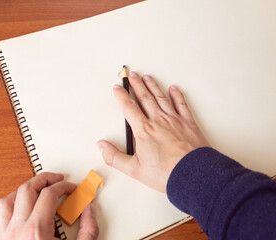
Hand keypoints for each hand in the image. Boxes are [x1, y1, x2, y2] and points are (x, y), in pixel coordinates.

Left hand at [0, 172, 98, 239]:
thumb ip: (89, 231)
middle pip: (27, 189)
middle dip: (45, 178)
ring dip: (25, 188)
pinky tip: (22, 205)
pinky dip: (11, 202)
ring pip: (9, 198)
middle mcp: (16, 229)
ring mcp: (4, 235)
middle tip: (57, 179)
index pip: (49, 194)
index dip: (63, 186)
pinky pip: (0, 212)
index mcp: (36, 232)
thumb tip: (89, 210)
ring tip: (38, 188)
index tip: (71, 188)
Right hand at [97, 72, 209, 191]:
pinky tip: (173, 89)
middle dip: (137, 85)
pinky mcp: (188, 123)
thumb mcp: (134, 170)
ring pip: (161, 97)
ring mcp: (174, 120)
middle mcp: (158, 120)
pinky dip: (176, 95)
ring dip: (153, 86)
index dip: (122, 96)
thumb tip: (102, 147)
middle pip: (145, 97)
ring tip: (147, 77)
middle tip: (132, 76)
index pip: (129, 107)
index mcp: (144, 130)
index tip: (117, 88)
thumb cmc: (166, 173)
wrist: (193, 175)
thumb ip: (115, 157)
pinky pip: (181, 104)